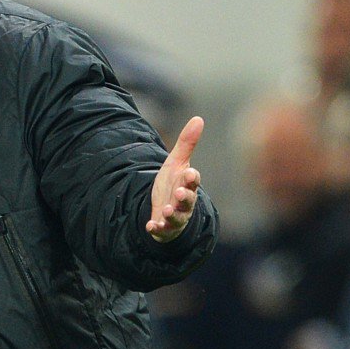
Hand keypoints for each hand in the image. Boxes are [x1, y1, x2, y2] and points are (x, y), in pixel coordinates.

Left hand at [147, 116, 202, 243]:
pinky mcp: (165, 227)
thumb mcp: (176, 163)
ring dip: (173, 214)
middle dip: (185, 197)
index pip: (193, 180)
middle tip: (180, 193)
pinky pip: (162, 230)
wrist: (166, 208)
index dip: (192, 178)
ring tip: (166, 211)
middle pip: (188, 200)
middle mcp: (184, 202)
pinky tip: (150, 226)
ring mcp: (176, 216)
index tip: (190, 173)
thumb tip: (199, 118)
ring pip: (177, 217)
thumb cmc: (174, 184)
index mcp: (187, 184)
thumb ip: (187, 143)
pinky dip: (157, 229)